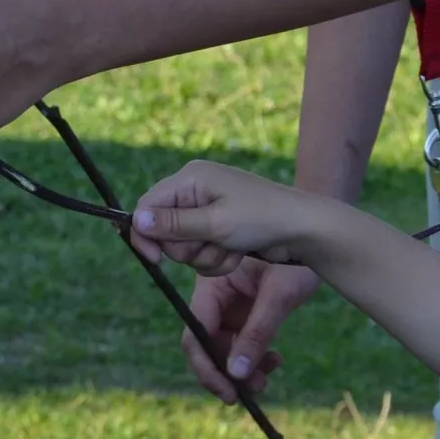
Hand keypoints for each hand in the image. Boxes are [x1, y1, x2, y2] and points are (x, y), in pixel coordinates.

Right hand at [129, 160, 321, 272]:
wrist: (303, 228)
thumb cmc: (262, 218)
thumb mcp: (215, 223)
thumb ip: (174, 224)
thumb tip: (137, 220)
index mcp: (192, 178)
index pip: (148, 205)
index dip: (147, 234)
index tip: (155, 260)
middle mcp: (196, 191)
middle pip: (164, 231)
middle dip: (187, 248)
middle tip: (214, 243)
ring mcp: (209, 211)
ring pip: (184, 248)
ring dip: (206, 256)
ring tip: (232, 248)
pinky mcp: (220, 229)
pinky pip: (202, 254)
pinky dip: (218, 259)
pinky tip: (238, 253)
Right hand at [181, 260, 320, 402]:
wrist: (317, 235)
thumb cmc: (298, 255)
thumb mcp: (279, 293)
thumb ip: (257, 332)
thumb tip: (236, 374)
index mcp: (212, 283)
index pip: (196, 331)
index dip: (207, 366)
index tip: (228, 391)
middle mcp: (216, 295)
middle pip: (208, 343)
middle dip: (226, 371)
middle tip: (251, 391)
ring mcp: (231, 304)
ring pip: (226, 347)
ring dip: (242, 368)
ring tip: (267, 378)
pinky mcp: (247, 309)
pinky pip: (242, 340)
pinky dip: (255, 355)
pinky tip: (275, 360)